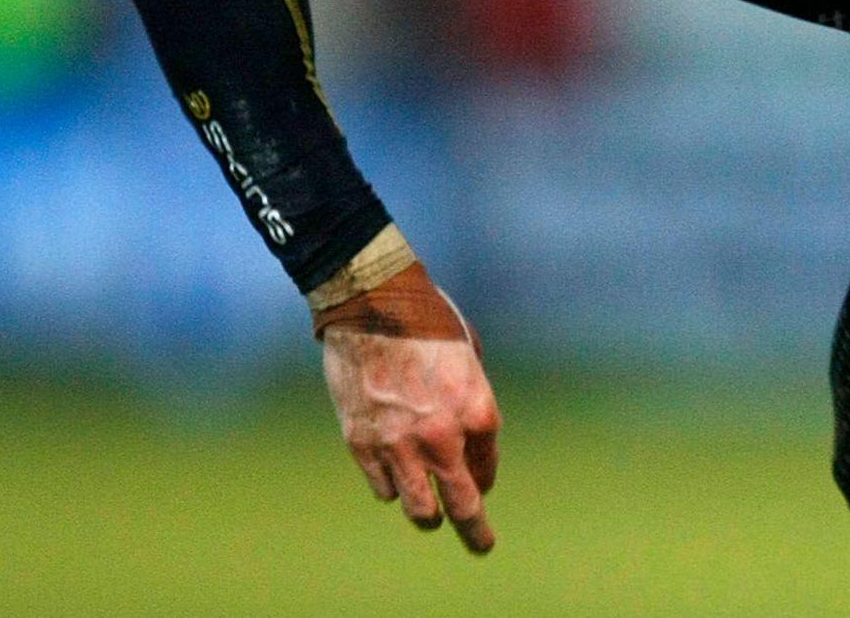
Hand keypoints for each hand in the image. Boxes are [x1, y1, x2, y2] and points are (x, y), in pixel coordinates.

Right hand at [321, 327, 500, 553]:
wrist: (373, 305)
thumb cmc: (428, 322)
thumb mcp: (469, 358)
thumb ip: (471, 402)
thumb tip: (469, 441)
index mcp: (478, 411)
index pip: (487, 470)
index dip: (484, 479)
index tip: (481, 486)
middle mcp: (442, 436)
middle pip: (464, 507)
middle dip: (475, 532)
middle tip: (482, 545)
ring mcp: (400, 445)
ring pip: (419, 510)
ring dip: (428, 516)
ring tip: (431, 517)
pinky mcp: (362, 445)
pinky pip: (384, 488)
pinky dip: (392, 485)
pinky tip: (394, 474)